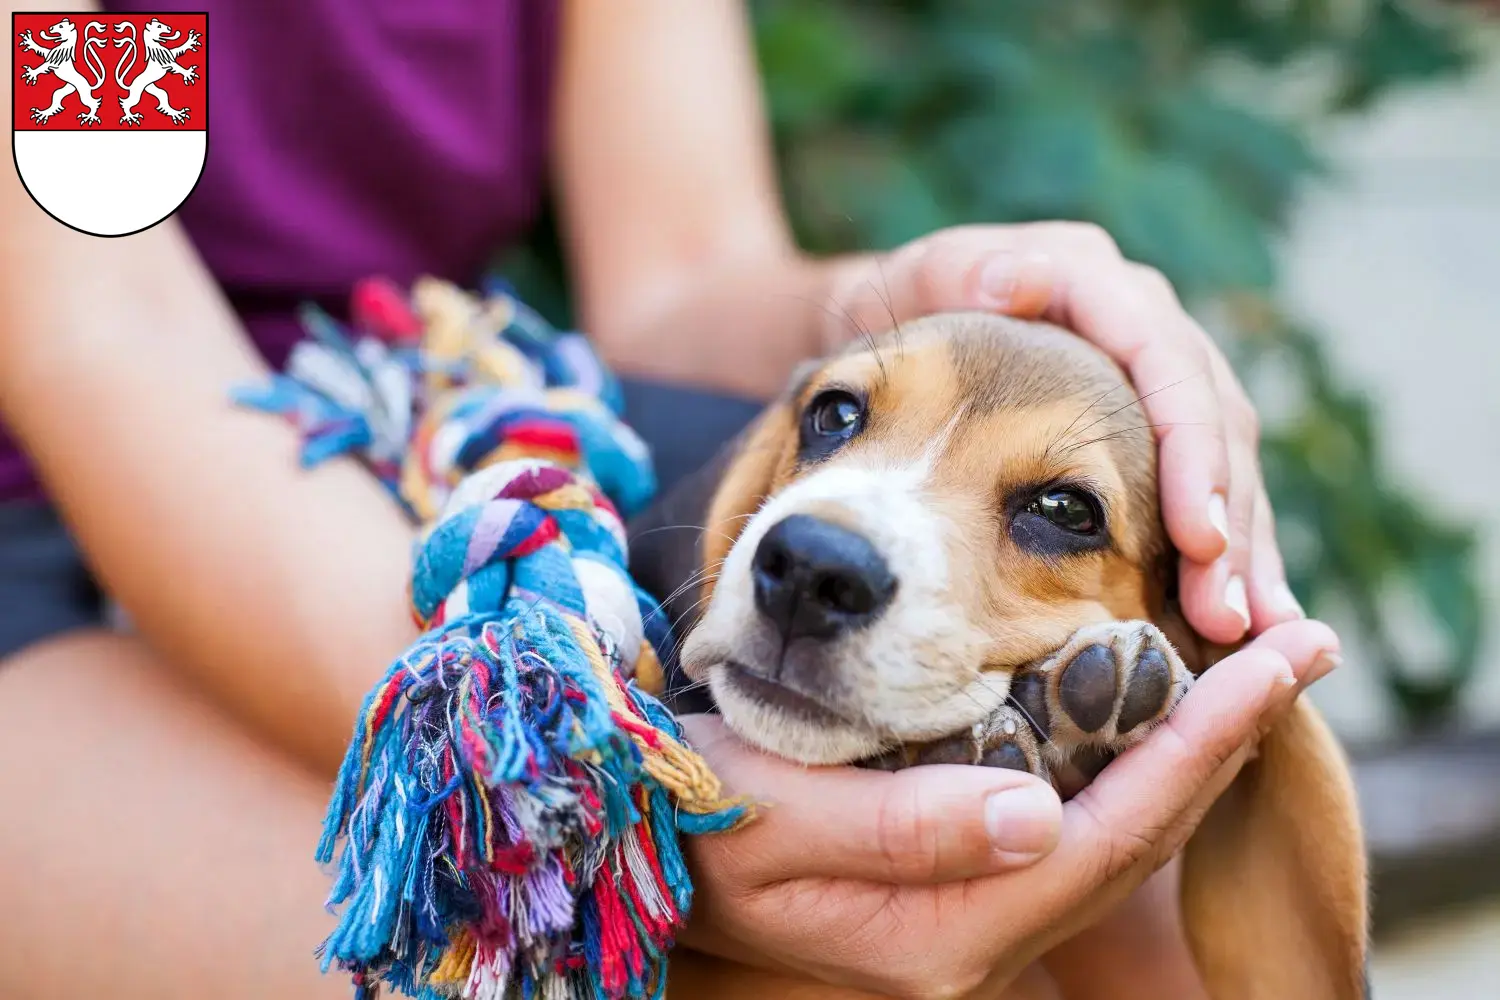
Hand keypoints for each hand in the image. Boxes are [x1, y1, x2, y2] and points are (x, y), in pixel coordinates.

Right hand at [680, 620, 1339, 997]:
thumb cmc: (699, 821)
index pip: (1110, 837)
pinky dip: (1135, 756)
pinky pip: (1081, 820)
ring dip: (1196, 747)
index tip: (1271, 659)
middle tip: (1302, 643)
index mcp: (945, 937)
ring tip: (1259, 666)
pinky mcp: (967, 876)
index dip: (1200, 747)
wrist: (652, 843)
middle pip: (1140, 838)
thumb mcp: (778, 820)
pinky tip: (1160, 703)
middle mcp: (981, 938)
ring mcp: (979, 913)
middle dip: (1228, 740)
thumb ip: (903, 828)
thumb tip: (1036, 815)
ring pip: (1122, 831)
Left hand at [824, 224, 1300, 643]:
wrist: (893, 323)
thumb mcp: (911, 281)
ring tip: (1248, 631)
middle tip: (1226, 612)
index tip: (1196, 534)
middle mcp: (1142, 323)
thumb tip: (1017, 279)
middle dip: (1228, 521)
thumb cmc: (900, 307)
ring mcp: (1156, 379)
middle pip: (1213, 421)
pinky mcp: (1154, 431)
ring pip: (1225, 464)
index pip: (1164, 359)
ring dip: (1242, 551)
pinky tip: (1244, 624)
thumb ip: (953, 273)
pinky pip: (1205, 492)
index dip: (1189, 448)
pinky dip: (1223, 556)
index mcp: (1094, 279)